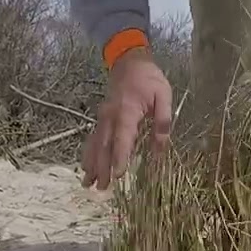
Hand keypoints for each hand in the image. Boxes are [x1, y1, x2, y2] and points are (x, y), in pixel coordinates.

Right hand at [83, 47, 173, 190]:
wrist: (129, 61)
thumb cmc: (149, 79)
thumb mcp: (164, 96)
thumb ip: (163, 122)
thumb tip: (161, 148)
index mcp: (128, 111)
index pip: (123, 137)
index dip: (120, 157)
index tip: (118, 175)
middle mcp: (111, 116)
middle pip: (105, 145)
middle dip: (102, 167)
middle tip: (101, 188)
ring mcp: (103, 118)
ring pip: (95, 144)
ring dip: (92, 164)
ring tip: (88, 184)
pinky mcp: (102, 119)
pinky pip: (93, 139)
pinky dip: (89, 154)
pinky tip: (86, 167)